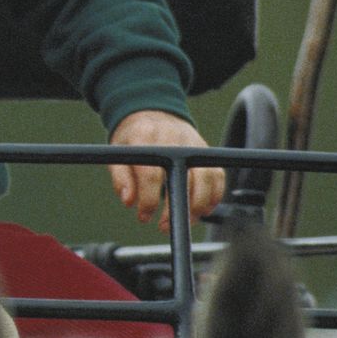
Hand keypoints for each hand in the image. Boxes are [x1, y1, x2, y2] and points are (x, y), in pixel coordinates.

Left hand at [108, 109, 225, 230]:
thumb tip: (129, 201)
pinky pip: (218, 176)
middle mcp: (174, 140)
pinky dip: (215, 196)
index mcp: (146, 138)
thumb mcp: (118, 152)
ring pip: (206, 179)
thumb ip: (121, 177)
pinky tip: (203, 210)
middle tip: (164, 225)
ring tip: (184, 221)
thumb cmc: (133, 137)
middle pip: (183, 178)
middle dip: (176, 208)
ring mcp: (194, 144)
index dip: (149, 200)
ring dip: (198, 206)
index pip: (151, 174)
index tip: (144, 215)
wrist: (152, 111)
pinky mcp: (206, 151)